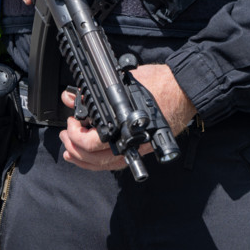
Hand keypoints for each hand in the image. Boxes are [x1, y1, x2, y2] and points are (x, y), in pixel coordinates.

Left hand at [58, 64, 196, 171]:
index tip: (72, 120)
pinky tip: (90, 157)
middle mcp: (132, 145)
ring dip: (83, 159)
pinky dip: (99, 162)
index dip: (76, 134)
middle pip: (94, 160)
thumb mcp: (122, 83)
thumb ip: (95, 92)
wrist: (183, 90)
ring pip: (104, 166)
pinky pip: (116, 164)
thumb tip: (73, 96)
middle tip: (66, 133)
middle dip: (74, 147)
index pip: (91, 143)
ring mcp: (137, 150)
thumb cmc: (157, 84)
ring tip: (71, 150)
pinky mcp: (141, 150)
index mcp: (125, 129)